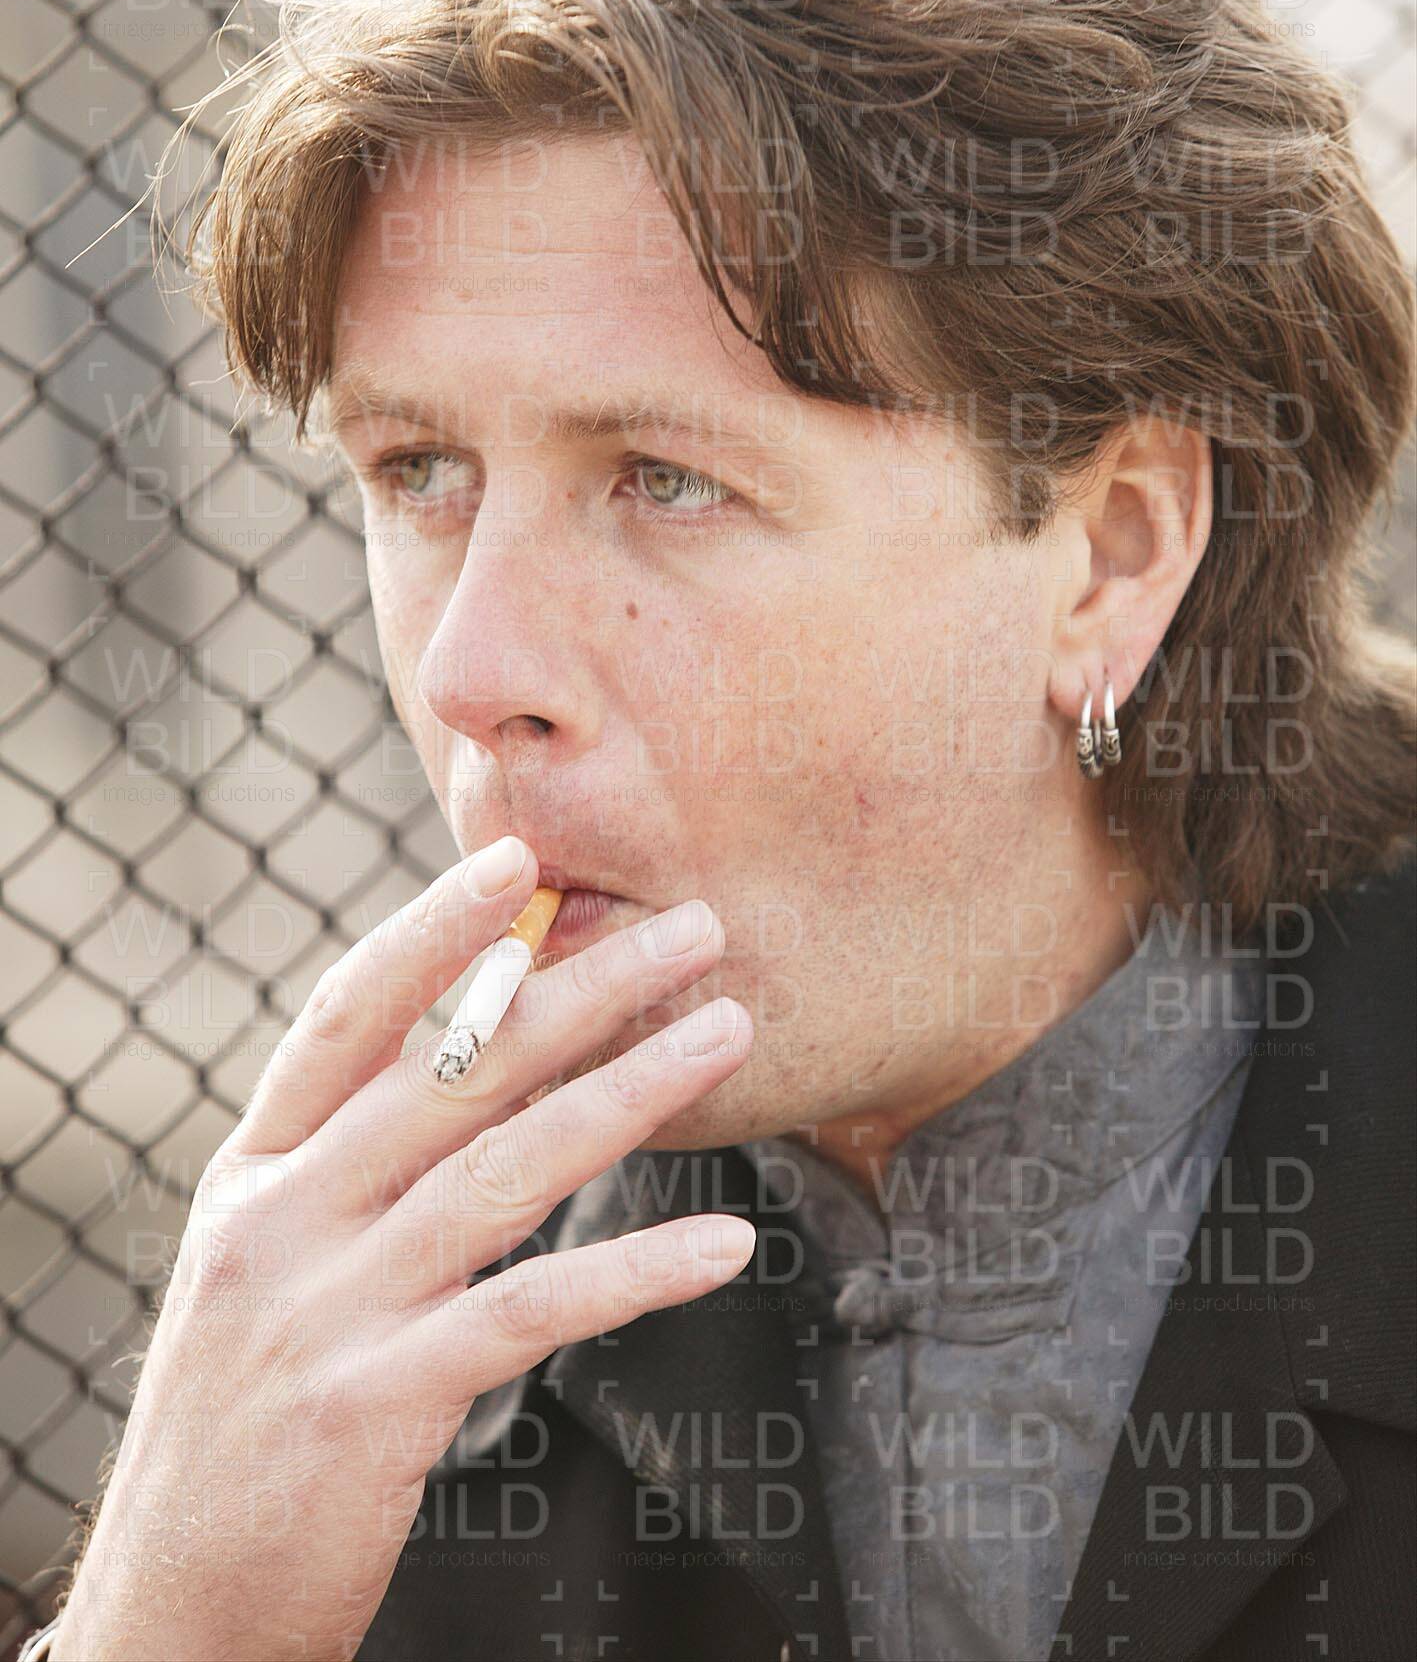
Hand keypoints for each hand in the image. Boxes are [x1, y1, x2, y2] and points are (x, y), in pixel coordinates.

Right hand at [54, 838, 752, 1660]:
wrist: (174, 1613)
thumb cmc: (239, 1435)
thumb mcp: (259, 1274)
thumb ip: (341, 1177)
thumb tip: (455, 1073)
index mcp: (251, 1176)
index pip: (346, 1017)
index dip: (435, 932)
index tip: (519, 864)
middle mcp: (283, 1222)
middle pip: (453, 1071)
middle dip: (583, 987)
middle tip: (689, 931)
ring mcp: (328, 1309)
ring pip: (506, 1166)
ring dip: (632, 1089)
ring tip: (723, 1034)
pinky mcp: (381, 1402)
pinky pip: (533, 1309)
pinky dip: (637, 1267)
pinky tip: (721, 1241)